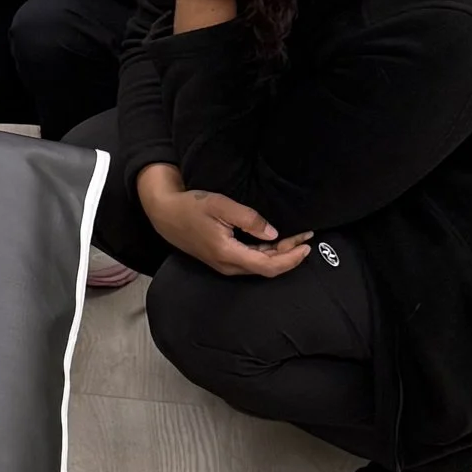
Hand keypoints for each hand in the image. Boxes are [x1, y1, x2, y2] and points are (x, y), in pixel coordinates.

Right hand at [137, 167, 311, 278]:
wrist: (165, 215)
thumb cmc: (191, 206)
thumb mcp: (220, 205)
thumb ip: (248, 219)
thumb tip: (273, 233)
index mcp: (228, 253)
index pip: (268, 266)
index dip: (291, 259)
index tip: (306, 245)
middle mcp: (228, 265)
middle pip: (267, 267)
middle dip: (290, 254)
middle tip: (306, 236)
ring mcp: (224, 265)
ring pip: (260, 265)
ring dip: (280, 253)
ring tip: (296, 237)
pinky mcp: (223, 260)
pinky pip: (251, 261)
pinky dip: (267, 252)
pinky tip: (275, 241)